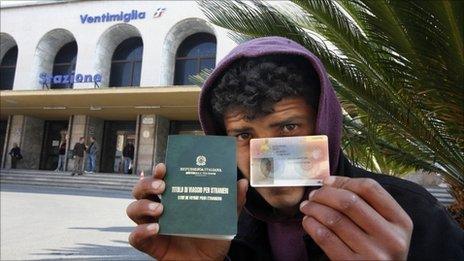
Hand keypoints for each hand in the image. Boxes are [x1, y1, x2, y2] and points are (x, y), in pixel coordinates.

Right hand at [126, 163, 248, 259]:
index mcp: (174, 197)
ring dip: (143, 205)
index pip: (160, 179)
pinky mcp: (150, 245)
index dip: (158, 171)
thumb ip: (233, 201)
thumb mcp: (225, 218)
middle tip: (162, 185)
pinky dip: (141, 231)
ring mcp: (152, 226)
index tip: (165, 166)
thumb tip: (242, 182)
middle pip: (141, 190)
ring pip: (133, 209)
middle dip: (147, 184)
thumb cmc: (213, 237)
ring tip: (160, 208)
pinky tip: (156, 229)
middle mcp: (160, 209)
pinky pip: (135, 237)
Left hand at [300, 176, 412, 259]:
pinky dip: (312, 225)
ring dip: (314, 208)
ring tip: (307, 207)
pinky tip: (308, 222)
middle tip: (313, 195)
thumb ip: (368, 205)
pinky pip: (326, 238)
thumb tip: (330, 183)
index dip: (344, 181)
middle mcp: (391, 238)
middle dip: (325, 194)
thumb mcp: (386, 228)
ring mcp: (373, 254)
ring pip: (334, 219)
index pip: (370, 188)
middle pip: (350, 202)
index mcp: (401, 222)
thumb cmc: (378, 249)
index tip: (327, 182)